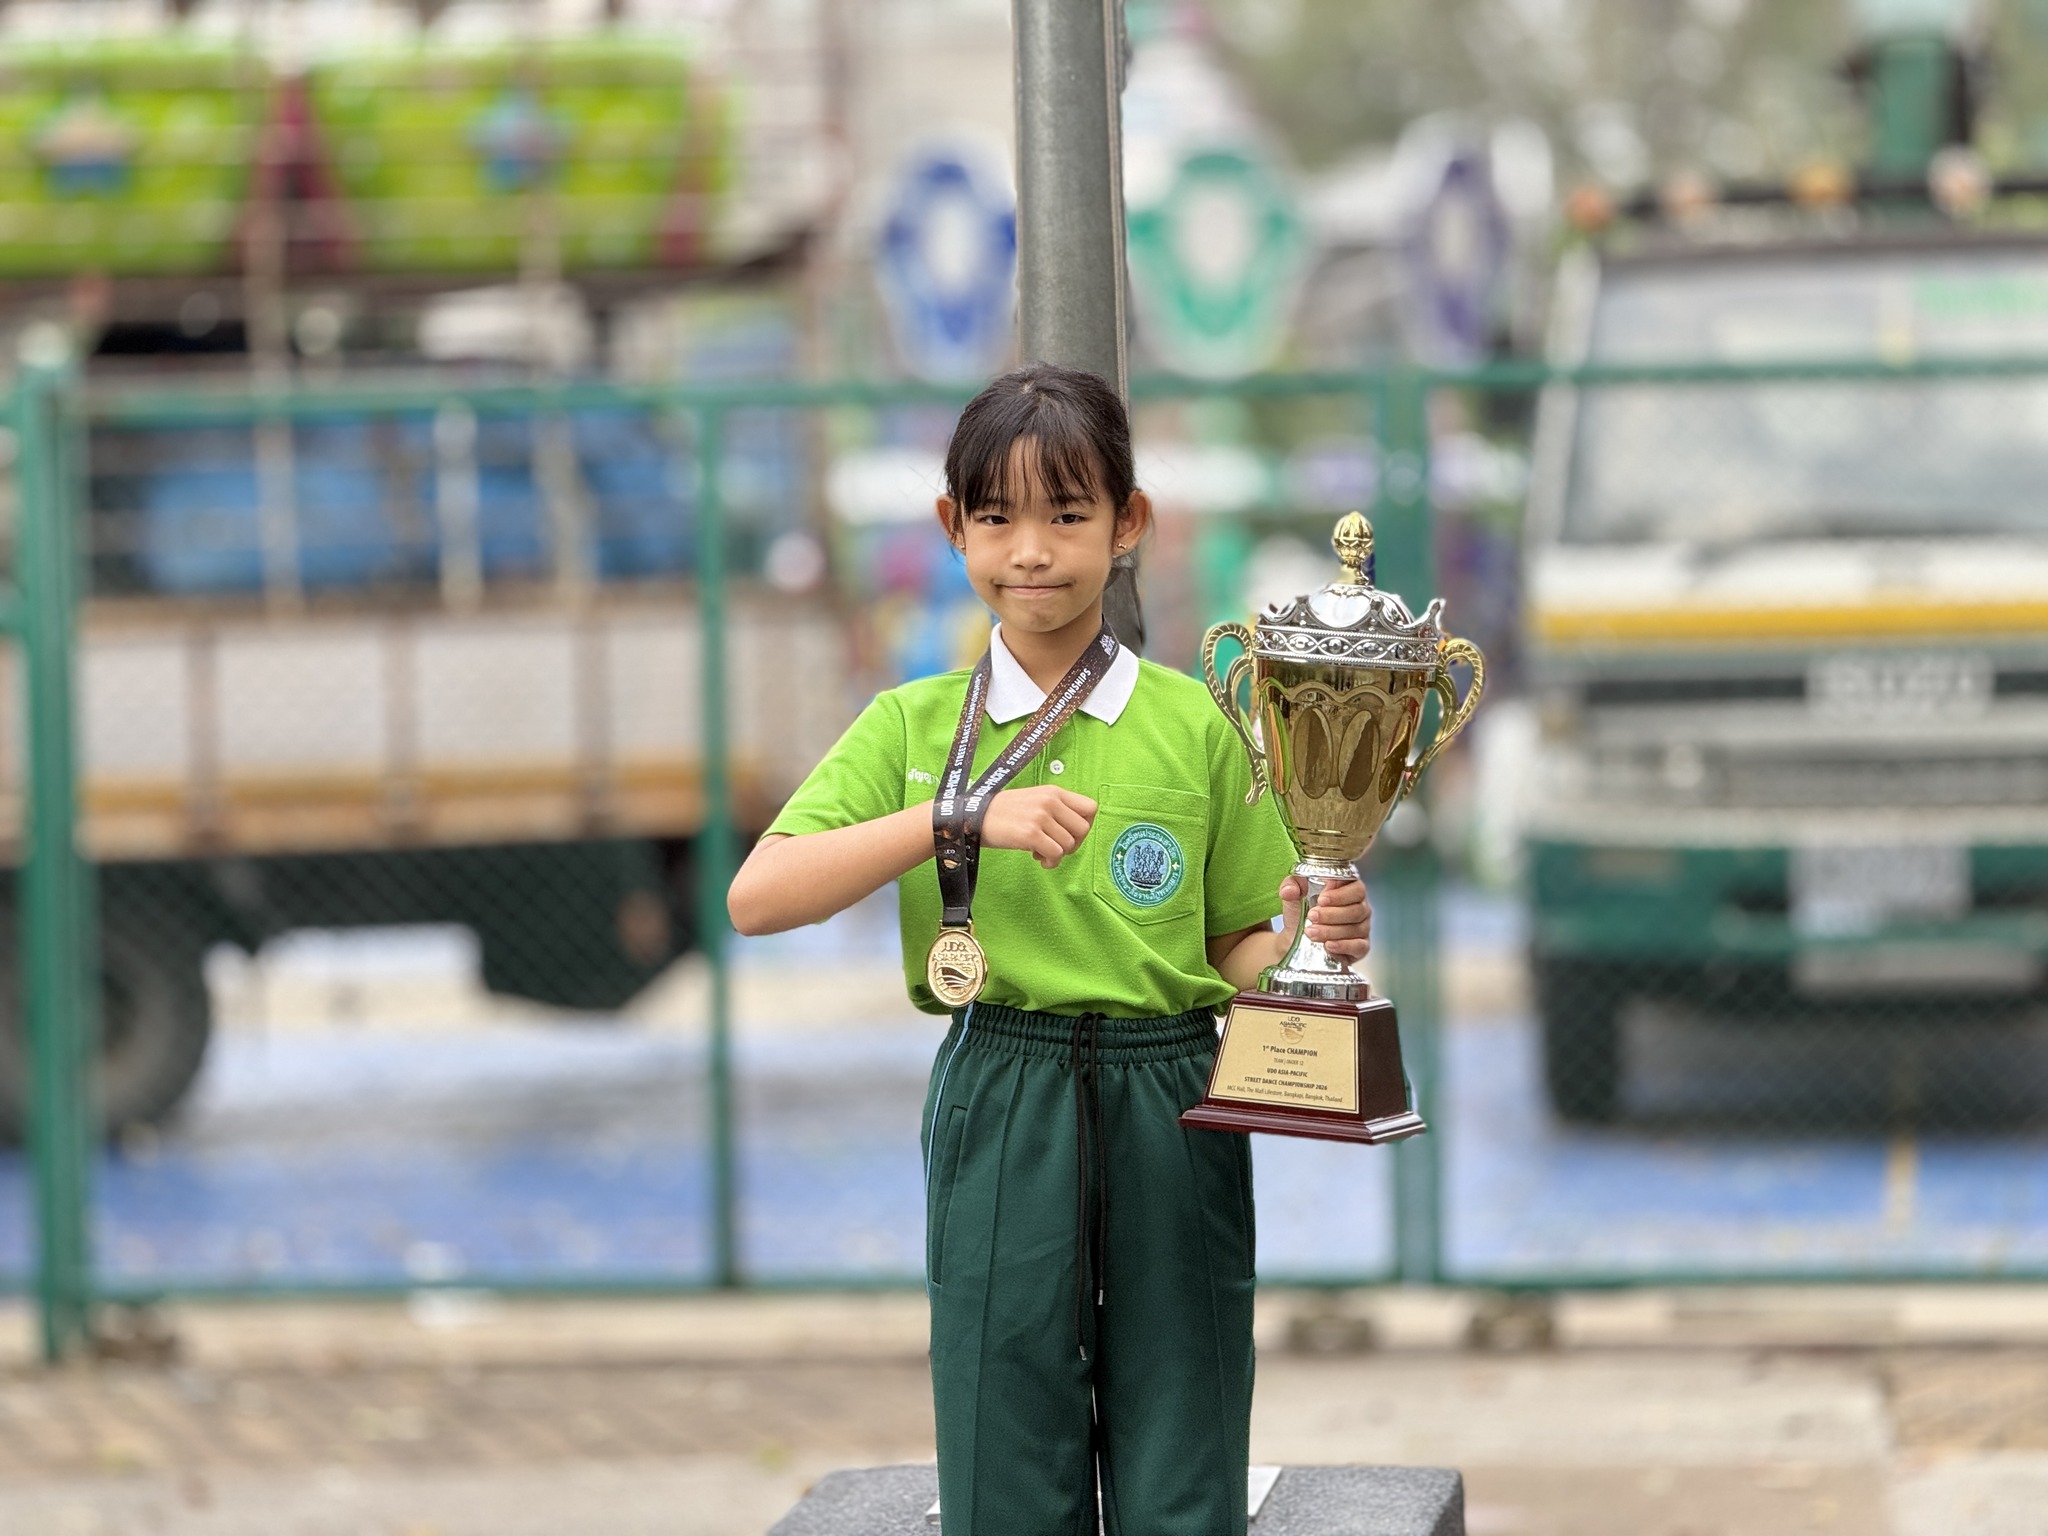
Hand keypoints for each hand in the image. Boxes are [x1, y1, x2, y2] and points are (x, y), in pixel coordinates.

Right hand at [980, 786, 1097, 869]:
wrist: (973, 817)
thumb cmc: (1003, 813)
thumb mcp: (1034, 800)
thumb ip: (1056, 809)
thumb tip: (1075, 831)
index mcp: (1053, 791)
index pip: (1090, 808)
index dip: (1085, 826)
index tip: (1070, 834)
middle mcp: (1050, 801)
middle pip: (1083, 829)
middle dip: (1073, 844)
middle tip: (1056, 848)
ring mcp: (1040, 816)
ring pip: (1069, 844)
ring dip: (1058, 855)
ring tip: (1041, 852)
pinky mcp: (1030, 833)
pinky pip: (1056, 854)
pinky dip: (1051, 862)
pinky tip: (1039, 859)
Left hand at [1280, 874, 1371, 960]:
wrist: (1295, 939)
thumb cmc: (1301, 913)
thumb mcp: (1293, 896)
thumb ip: (1290, 886)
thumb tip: (1289, 890)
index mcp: (1349, 889)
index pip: (1356, 886)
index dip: (1340, 893)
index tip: (1321, 899)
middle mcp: (1360, 907)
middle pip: (1357, 908)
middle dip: (1332, 913)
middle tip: (1312, 916)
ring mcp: (1363, 928)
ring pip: (1356, 928)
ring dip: (1331, 930)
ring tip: (1310, 932)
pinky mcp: (1360, 947)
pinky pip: (1359, 946)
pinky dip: (1343, 945)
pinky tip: (1328, 945)